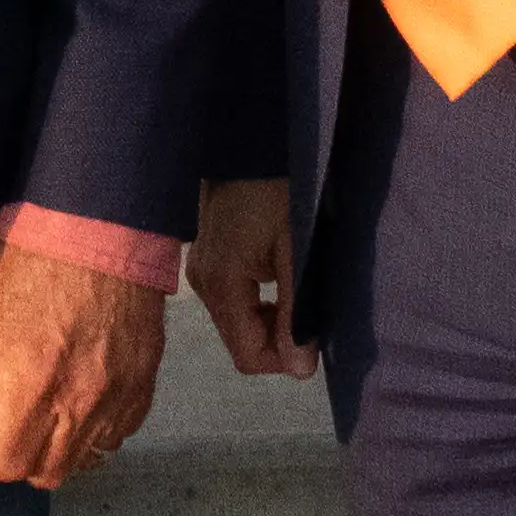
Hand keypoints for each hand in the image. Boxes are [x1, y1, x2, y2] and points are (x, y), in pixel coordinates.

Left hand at [0, 235, 165, 485]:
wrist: (104, 219)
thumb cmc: (32, 256)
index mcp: (33, 387)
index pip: (2, 465)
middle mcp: (81, 404)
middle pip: (44, 473)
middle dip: (16, 454)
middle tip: (4, 411)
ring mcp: (119, 397)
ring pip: (84, 461)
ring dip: (56, 447)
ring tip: (41, 405)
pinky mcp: (144, 383)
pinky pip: (118, 435)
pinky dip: (94, 430)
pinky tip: (77, 394)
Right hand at [187, 178, 316, 380]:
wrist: (249, 144)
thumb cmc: (278, 192)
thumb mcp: (296, 251)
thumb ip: (297, 311)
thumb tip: (300, 371)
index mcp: (221, 285)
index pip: (247, 355)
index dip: (284, 359)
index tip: (315, 334)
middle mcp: (202, 285)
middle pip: (240, 342)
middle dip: (279, 338)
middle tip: (312, 309)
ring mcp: (200, 272)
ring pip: (236, 324)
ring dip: (270, 321)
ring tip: (298, 291)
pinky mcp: (206, 261)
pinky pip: (232, 302)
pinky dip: (258, 304)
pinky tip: (279, 279)